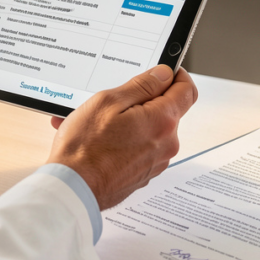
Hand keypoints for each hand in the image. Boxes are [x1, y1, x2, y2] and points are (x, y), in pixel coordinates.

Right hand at [47, 65, 196, 209]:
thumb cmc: (85, 147)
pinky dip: (123, 139)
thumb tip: (163, 74)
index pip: (187, 90)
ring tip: (96, 123)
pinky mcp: (143, 174)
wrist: (73, 189)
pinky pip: (139, 148)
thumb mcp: (109, 102)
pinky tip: (98, 139)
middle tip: (113, 100)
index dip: (176, 75)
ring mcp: (156, 162)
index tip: (163, 71)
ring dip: (129, 121)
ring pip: (149, 130)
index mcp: (162, 121)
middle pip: (166, 110)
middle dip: (143, 100)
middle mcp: (166, 144)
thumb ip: (142, 85)